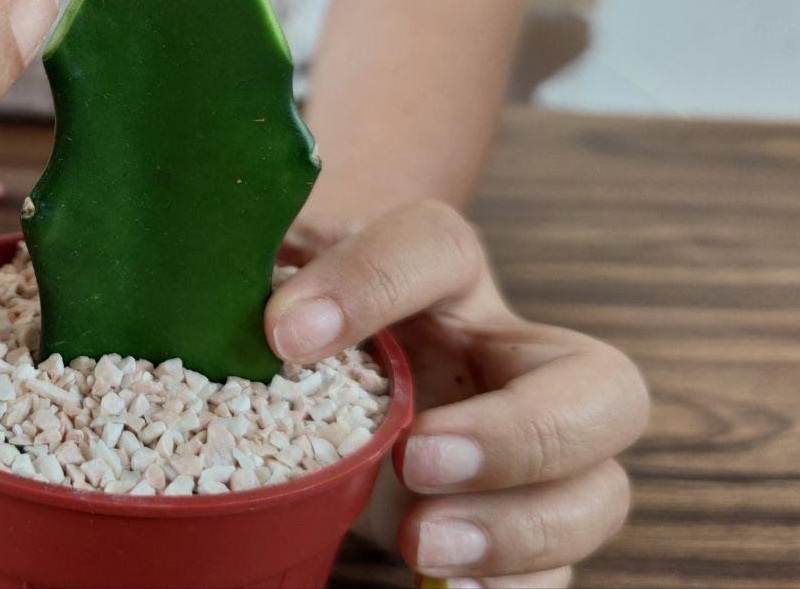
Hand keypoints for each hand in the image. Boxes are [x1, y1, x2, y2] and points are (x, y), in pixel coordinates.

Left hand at [268, 202, 648, 585]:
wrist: (322, 357)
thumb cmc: (300, 308)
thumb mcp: (274, 271)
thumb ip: (249, 263)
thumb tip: (200, 286)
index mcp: (442, 275)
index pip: (436, 245)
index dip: (371, 279)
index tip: (284, 333)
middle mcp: (507, 359)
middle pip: (599, 382)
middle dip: (520, 430)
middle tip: (415, 457)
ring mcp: (530, 452)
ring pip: (599, 489)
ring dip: (519, 526)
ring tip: (421, 544)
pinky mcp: (512, 527)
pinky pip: (558, 569)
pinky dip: (517, 586)